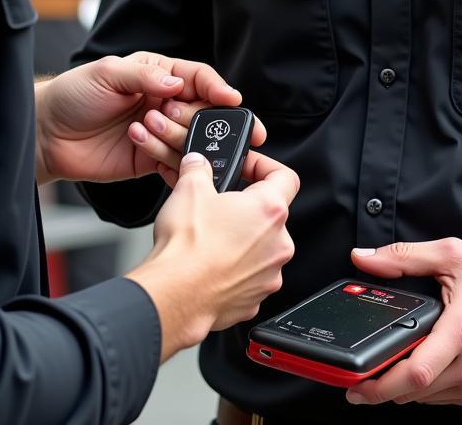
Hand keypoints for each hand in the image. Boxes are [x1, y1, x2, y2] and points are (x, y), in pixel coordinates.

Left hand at [35, 52, 259, 183]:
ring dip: (180, 139)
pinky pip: (175, 164)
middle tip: (190, 121)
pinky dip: (178, 167)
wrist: (47, 134)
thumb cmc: (74, 95)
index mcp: (158, 74)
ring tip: (147, 130)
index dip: (217, 88)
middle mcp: (164, 102)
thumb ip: (143, 77)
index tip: (231, 99)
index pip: (198, 78)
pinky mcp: (150, 159)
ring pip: (192, 139)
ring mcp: (160, 132)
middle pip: (204, 110)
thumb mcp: (106, 74)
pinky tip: (170, 166)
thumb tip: (176, 84)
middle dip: (207, 118)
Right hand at [127, 151, 298, 358]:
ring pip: (261, 247)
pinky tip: (210, 264)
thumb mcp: (189, 189)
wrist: (176, 295)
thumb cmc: (187, 248)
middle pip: (270, 215)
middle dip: (245, 208)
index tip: (247, 168)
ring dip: (241, 240)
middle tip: (219, 205)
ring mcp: (269, 274)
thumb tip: (197, 164)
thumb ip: (198, 168)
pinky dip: (234, 268)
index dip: (265, 167)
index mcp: (269, 210)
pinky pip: (250, 275)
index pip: (285, 177)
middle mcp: (278, 243)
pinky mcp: (256, 298)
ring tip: (211, 238)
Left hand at [345, 239, 461, 409]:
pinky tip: (421, 370)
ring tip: (388, 370)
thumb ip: (403, 256)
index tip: (355, 384)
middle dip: (384, 388)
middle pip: (416, 392)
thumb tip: (364, 257)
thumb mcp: (452, 254)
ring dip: (405, 389)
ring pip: (429, 399)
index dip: (380, 383)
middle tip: (360, 382)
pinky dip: (428, 389)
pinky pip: (447, 399)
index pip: (415, 372)